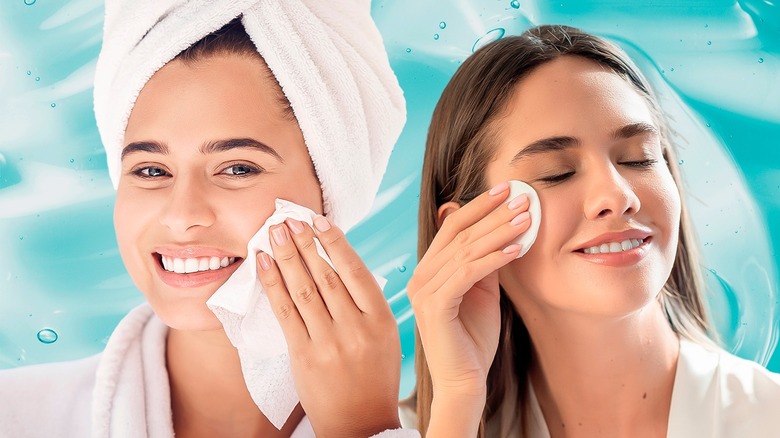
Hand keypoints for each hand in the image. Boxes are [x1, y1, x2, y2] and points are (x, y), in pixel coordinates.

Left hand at [257, 216, 401, 437]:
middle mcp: (358, 328)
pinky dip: (273, 285)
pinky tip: (264, 264)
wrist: (360, 425)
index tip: (319, 220)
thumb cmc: (373, 378)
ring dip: (287, 256)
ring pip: (305, 289)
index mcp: (382, 320)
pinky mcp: (305, 356)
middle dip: (305, 243)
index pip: (356, 271)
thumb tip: (340, 262)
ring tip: (274, 233)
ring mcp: (331, 342)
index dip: (335, 242)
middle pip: (327, 275)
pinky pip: (286, 313)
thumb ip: (367, 304)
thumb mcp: (386, 338)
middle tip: (288, 218)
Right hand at [407, 182, 530, 434]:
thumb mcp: (483, 291)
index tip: (507, 189)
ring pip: (464, 251)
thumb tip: (501, 228)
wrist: (464, 381)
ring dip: (499, 232)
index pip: (452, 227)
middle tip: (523, 198)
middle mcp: (420, 276)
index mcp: (429, 270)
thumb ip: (485, 261)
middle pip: (458, 233)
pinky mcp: (434, 306)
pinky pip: (466, 274)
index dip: (479, 206)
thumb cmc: (473, 339)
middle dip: (493, 213)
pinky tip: (516, 249)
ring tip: (527, 219)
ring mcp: (423, 291)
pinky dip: (492, 259)